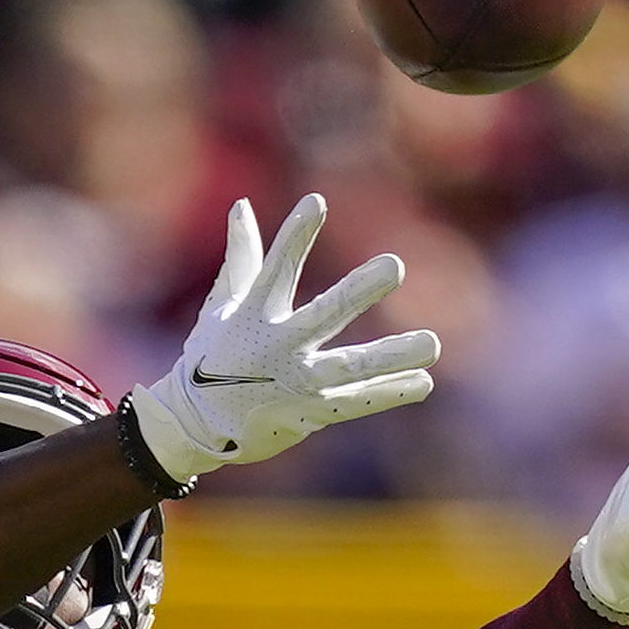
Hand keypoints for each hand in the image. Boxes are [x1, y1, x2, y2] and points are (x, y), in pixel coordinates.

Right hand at [123, 195, 441, 484]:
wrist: (196, 426)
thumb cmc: (213, 356)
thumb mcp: (223, 306)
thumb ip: (242, 257)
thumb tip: (242, 205)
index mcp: (254, 315)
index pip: (276, 268)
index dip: (294, 236)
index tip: (316, 201)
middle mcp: (277, 346)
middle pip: (323, 315)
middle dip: (358, 291)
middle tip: (395, 266)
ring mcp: (295, 382)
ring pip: (350, 367)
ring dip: (392, 356)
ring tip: (432, 344)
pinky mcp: (307, 412)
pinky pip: (355, 402)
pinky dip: (389, 393)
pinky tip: (423, 382)